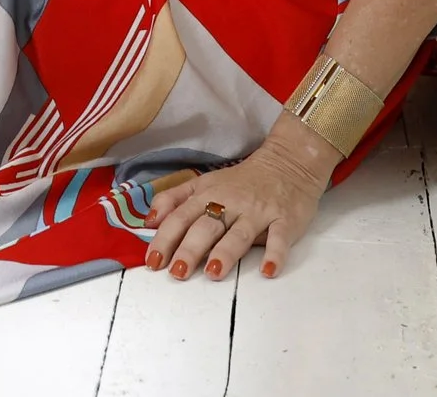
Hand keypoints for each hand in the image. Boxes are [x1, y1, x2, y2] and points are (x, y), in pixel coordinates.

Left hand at [145, 140, 331, 280]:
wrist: (288, 163)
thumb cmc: (241, 181)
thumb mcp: (203, 183)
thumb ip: (174, 199)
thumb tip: (149, 221)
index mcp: (208, 194)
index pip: (181, 217)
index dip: (165, 238)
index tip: (152, 262)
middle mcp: (231, 202)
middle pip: (206, 226)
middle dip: (190, 249)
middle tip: (177, 272)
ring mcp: (258, 211)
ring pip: (239, 233)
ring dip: (225, 252)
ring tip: (212, 273)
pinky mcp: (285, 219)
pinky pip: (280, 238)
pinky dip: (275, 254)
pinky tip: (269, 271)